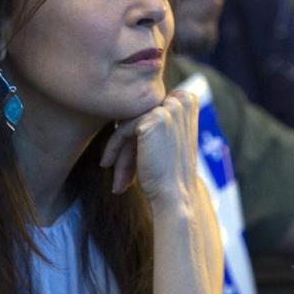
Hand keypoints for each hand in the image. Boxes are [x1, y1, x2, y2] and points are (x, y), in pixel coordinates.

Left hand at [99, 90, 199, 210]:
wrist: (176, 195)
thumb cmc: (170, 171)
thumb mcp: (167, 136)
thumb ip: (154, 116)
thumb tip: (123, 102)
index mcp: (187, 99)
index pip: (147, 109)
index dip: (134, 132)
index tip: (125, 155)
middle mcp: (181, 99)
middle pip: (138, 114)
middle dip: (124, 142)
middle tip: (113, 165)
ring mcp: (169, 108)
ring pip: (128, 122)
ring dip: (118, 148)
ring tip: (110, 169)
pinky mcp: (153, 119)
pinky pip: (122, 129)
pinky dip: (112, 148)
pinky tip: (106, 164)